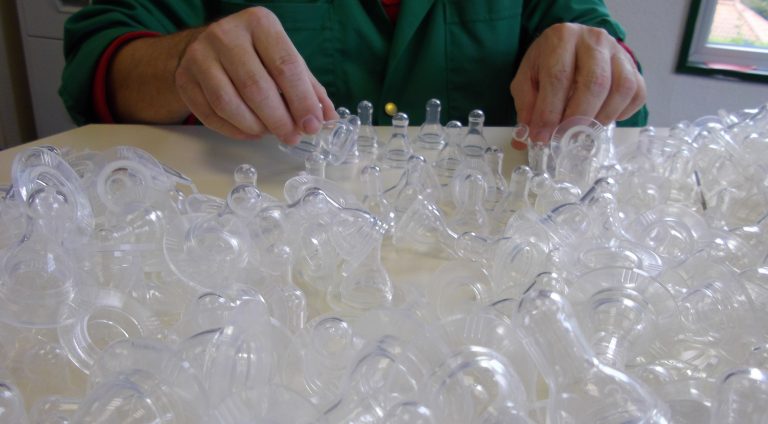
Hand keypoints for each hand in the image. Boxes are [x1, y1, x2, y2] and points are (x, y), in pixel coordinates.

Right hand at [175, 7, 336, 143]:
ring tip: (269, 133)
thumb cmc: (255, 56)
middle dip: (279, 120)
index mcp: (259, 23)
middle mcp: (226, 34)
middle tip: (292, 137)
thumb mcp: (284, 60)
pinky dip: (234, 130)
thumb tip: (329, 119)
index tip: (312, 126)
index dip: (302, 101)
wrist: (205, 48)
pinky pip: (211, 115)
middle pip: (256, 87)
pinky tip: (249, 132)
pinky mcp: (184, 79)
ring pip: (229, 104)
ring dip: (255, 127)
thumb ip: (309, 88)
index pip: (286, 66)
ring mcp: (200, 56)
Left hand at [510, 23, 645, 144]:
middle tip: (565, 138)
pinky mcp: (633, 66)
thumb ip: (527, 105)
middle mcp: (594, 39)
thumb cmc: (548, 63)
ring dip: (601, 118)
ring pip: (621, 89)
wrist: (572, 45)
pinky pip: (637, 93)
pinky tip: (603, 118)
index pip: (558, 78)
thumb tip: (527, 138)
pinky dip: (622, 113)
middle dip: (578, 118)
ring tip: (583, 131)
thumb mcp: (528, 79)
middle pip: (595, 83)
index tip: (542, 137)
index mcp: (562, 38)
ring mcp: (618, 51)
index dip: (550, 112)